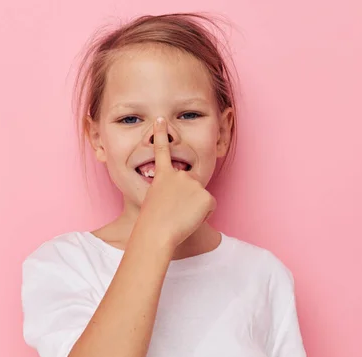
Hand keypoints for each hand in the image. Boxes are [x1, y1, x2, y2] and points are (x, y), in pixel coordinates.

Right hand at [135, 117, 215, 251]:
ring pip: (201, 197)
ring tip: (180, 216)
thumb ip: (167, 191)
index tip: (160, 119)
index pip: (162, 151)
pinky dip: (202, 215)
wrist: (157, 231)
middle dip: (188, 197)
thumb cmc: (152, 222)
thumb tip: (179, 196)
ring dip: (195, 208)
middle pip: (192, 184)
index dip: (161, 134)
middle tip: (175, 210)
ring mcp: (194, 184)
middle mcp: (180, 175)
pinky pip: (209, 207)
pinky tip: (190, 219)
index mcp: (163, 175)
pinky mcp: (206, 196)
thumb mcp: (154, 200)